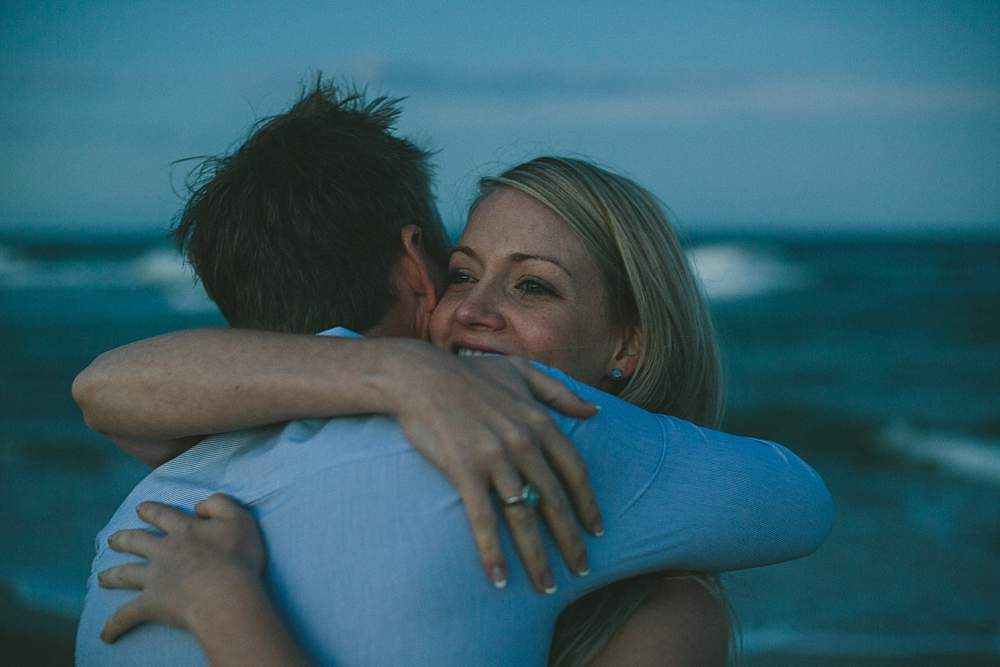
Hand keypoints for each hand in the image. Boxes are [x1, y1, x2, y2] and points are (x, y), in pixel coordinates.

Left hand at [98, 494, 264, 642]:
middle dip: (123, 539)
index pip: (163, 515)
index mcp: (184, 529)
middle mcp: (164, 551)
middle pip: (137, 542)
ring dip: (111, 575)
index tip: (140, 508)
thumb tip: (199, 506)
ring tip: (101, 578)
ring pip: (126, 574)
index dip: (151, 510)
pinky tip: (105, 635)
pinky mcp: (150, 604)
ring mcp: (154, 578)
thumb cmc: (236, 556)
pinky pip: (126, 616)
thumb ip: (219, 504)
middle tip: (113, 540)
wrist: (224, 592)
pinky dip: (114, 625)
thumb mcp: (239, 518)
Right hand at [383, 342, 602, 592]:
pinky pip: (483, 520)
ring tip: (547, 585)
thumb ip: (560, 392)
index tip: (597, 531)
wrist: (419, 376)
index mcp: (539, 421)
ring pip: (523, 517)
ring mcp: (495, 458)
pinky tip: (498, 579)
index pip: (574, 471)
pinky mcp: (464, 471)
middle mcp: (523, 443)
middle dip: (570, 541)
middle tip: (581, 569)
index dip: (587, 504)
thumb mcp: (521, 373)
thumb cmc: (469, 374)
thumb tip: (595, 409)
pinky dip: (492, 552)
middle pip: (554, 502)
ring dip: (537, 557)